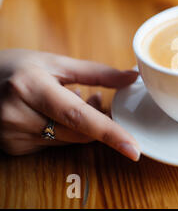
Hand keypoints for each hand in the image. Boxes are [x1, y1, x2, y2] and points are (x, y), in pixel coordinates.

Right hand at [0, 49, 139, 160]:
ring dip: (80, 126)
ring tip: (71, 100)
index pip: (78, 115)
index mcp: (32, 86)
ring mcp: (11, 134)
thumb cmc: (19, 67)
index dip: (109, 132)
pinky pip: (52, 145)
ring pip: (67, 140)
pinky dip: (62, 132)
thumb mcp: (56, 63)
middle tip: (97, 98)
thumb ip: (97, 72)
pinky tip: (53, 114)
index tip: (132, 148)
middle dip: (97, 122)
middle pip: (77, 132)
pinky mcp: (11, 147)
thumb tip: (132, 77)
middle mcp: (17, 113)